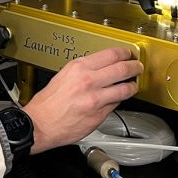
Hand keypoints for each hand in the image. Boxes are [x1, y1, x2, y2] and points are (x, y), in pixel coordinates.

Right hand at [23, 47, 142, 153]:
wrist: (40, 124)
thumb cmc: (48, 102)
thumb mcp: (63, 76)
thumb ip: (83, 71)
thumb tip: (100, 68)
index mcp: (78, 67)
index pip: (111, 55)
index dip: (125, 53)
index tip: (128, 54)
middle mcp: (88, 81)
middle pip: (122, 69)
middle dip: (134, 67)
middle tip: (137, 67)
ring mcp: (96, 99)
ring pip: (124, 89)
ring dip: (132, 86)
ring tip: (133, 85)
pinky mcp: (99, 115)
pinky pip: (116, 104)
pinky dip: (119, 100)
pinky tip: (119, 99)